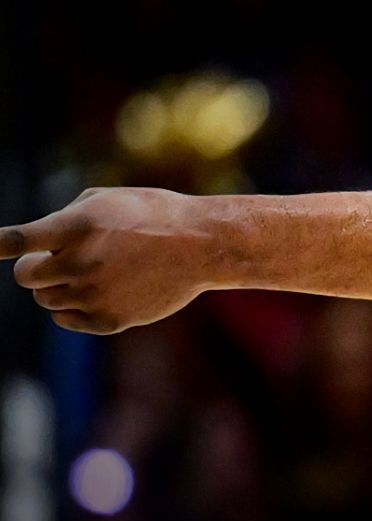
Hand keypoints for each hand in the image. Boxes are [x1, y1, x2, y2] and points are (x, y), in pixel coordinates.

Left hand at [1, 187, 218, 333]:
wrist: (203, 245)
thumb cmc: (154, 215)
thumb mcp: (107, 200)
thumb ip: (65, 220)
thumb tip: (37, 246)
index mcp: (78, 226)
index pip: (18, 241)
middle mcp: (82, 262)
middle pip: (26, 277)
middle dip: (36, 268)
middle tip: (57, 260)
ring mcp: (96, 294)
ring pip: (46, 299)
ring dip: (58, 286)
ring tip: (91, 272)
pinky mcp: (109, 320)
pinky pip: (66, 319)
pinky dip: (73, 308)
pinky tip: (98, 291)